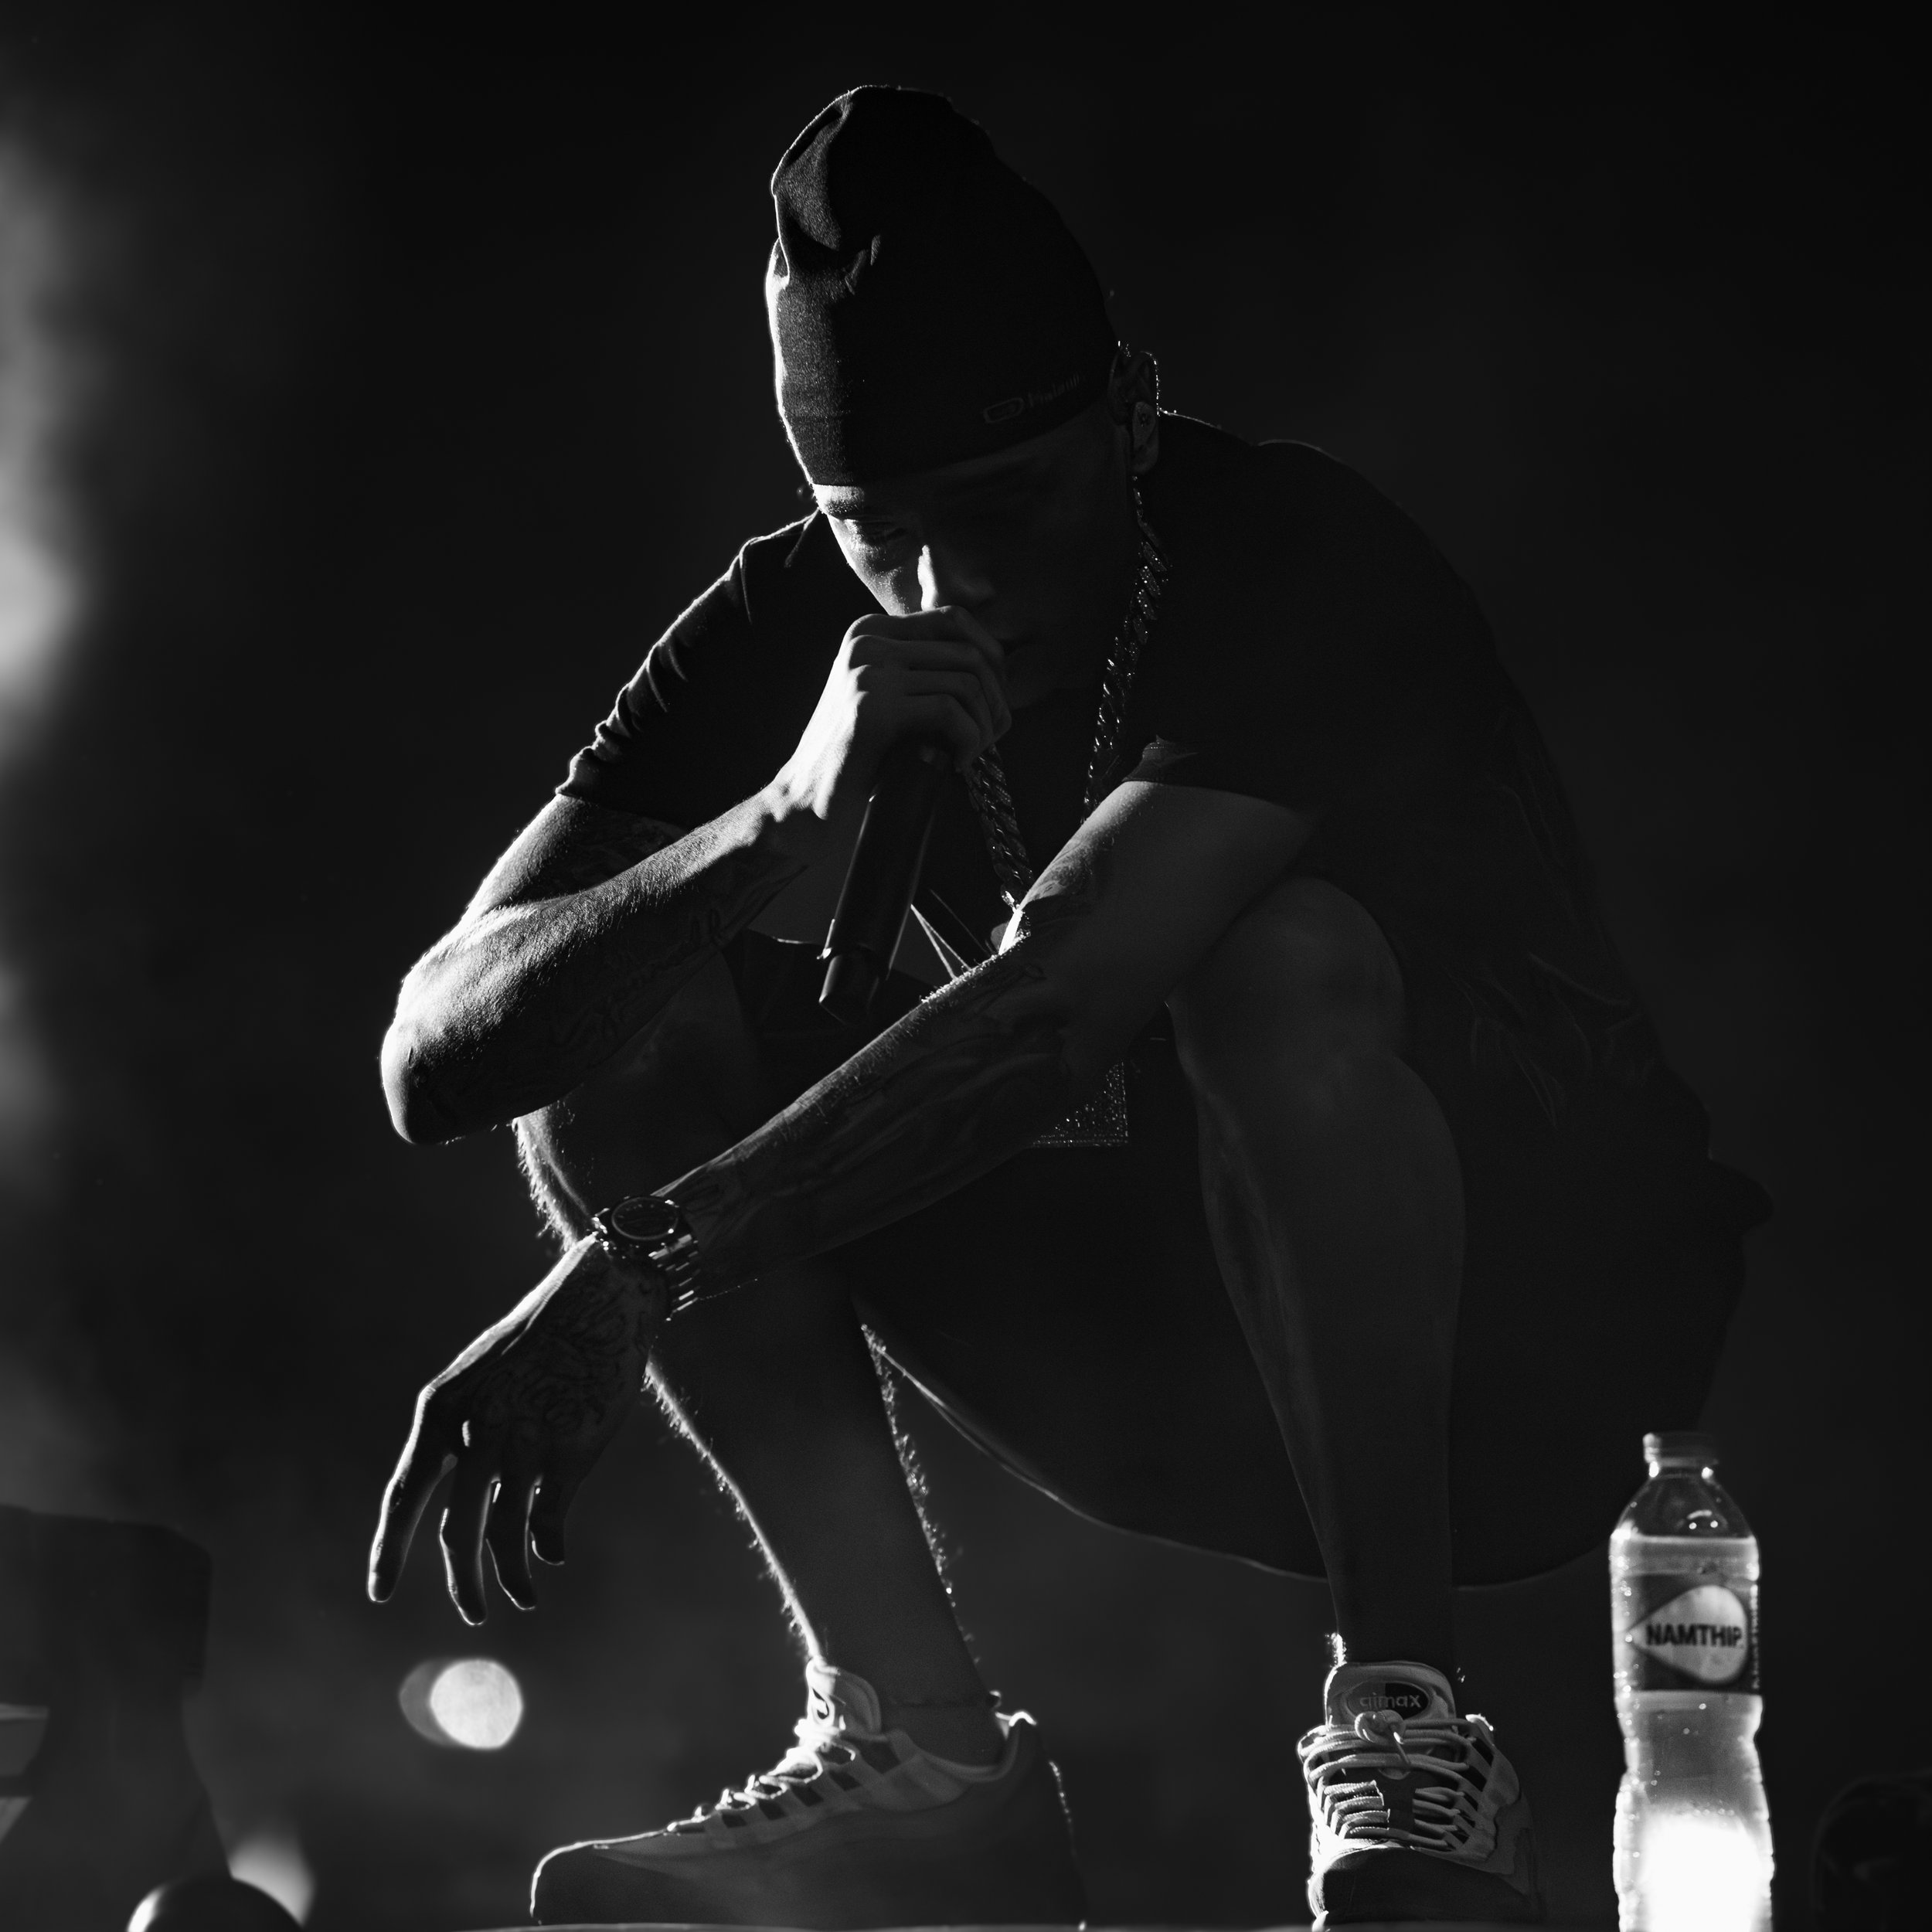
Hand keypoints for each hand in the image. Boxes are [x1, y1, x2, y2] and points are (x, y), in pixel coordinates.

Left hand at [367, 1237, 667, 1622]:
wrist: (599, 1298)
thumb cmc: (539, 1340)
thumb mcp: (481, 1379)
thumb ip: (465, 1438)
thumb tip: (473, 1509)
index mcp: (442, 1410)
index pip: (404, 1495)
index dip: (390, 1549)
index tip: (378, 1594)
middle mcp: (478, 1428)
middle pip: (458, 1528)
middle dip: (461, 1581)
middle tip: (471, 1615)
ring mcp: (526, 1438)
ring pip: (507, 1534)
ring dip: (509, 1578)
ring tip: (523, 1600)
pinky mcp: (572, 1446)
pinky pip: (550, 1518)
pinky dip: (547, 1547)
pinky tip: (551, 1557)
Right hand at [770, 607, 1010, 820]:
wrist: (808, 802)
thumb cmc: (859, 757)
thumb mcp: (890, 697)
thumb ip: (925, 671)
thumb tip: (997, 667)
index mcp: (871, 631)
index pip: (953, 620)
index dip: (991, 658)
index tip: (997, 701)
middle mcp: (867, 641)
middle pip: (967, 652)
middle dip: (996, 698)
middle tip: (994, 735)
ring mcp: (868, 671)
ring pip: (965, 682)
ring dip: (984, 724)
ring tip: (973, 753)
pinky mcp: (873, 708)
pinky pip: (949, 711)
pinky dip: (968, 739)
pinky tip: (957, 764)